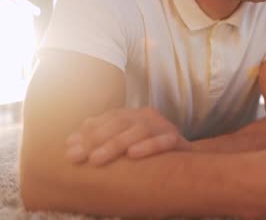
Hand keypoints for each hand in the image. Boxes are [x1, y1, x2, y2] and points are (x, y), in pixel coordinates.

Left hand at [65, 108, 190, 165]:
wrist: (187, 157)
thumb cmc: (150, 149)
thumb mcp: (125, 141)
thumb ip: (102, 136)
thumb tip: (70, 140)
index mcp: (134, 114)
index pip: (108, 118)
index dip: (87, 131)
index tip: (69, 147)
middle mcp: (147, 116)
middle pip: (119, 123)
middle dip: (95, 139)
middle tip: (77, 157)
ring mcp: (164, 126)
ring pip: (139, 130)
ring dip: (115, 144)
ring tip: (96, 159)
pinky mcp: (178, 139)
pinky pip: (164, 141)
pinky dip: (148, 146)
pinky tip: (133, 154)